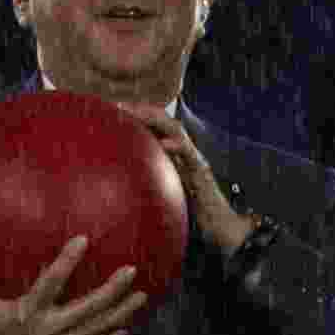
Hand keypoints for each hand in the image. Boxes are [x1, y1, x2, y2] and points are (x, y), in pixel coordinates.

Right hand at [0, 235, 147, 334]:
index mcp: (28, 313)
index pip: (52, 284)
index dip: (67, 262)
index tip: (83, 240)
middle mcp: (49, 331)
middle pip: (88, 310)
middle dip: (111, 291)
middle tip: (130, 270)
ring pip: (97, 329)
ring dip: (121, 313)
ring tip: (141, 295)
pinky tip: (127, 328)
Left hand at [117, 102, 252, 256]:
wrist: (221, 229)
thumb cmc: (191, 216)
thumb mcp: (163, 197)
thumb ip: (147, 187)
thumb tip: (116, 189)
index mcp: (173, 156)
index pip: (155, 128)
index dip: (136, 116)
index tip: (112, 110)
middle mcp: (184, 153)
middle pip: (163, 121)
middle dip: (141, 109)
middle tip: (117, 105)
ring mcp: (194, 160)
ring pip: (176, 130)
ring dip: (155, 118)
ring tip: (135, 113)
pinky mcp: (202, 172)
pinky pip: (189, 155)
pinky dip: (177, 146)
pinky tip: (163, 144)